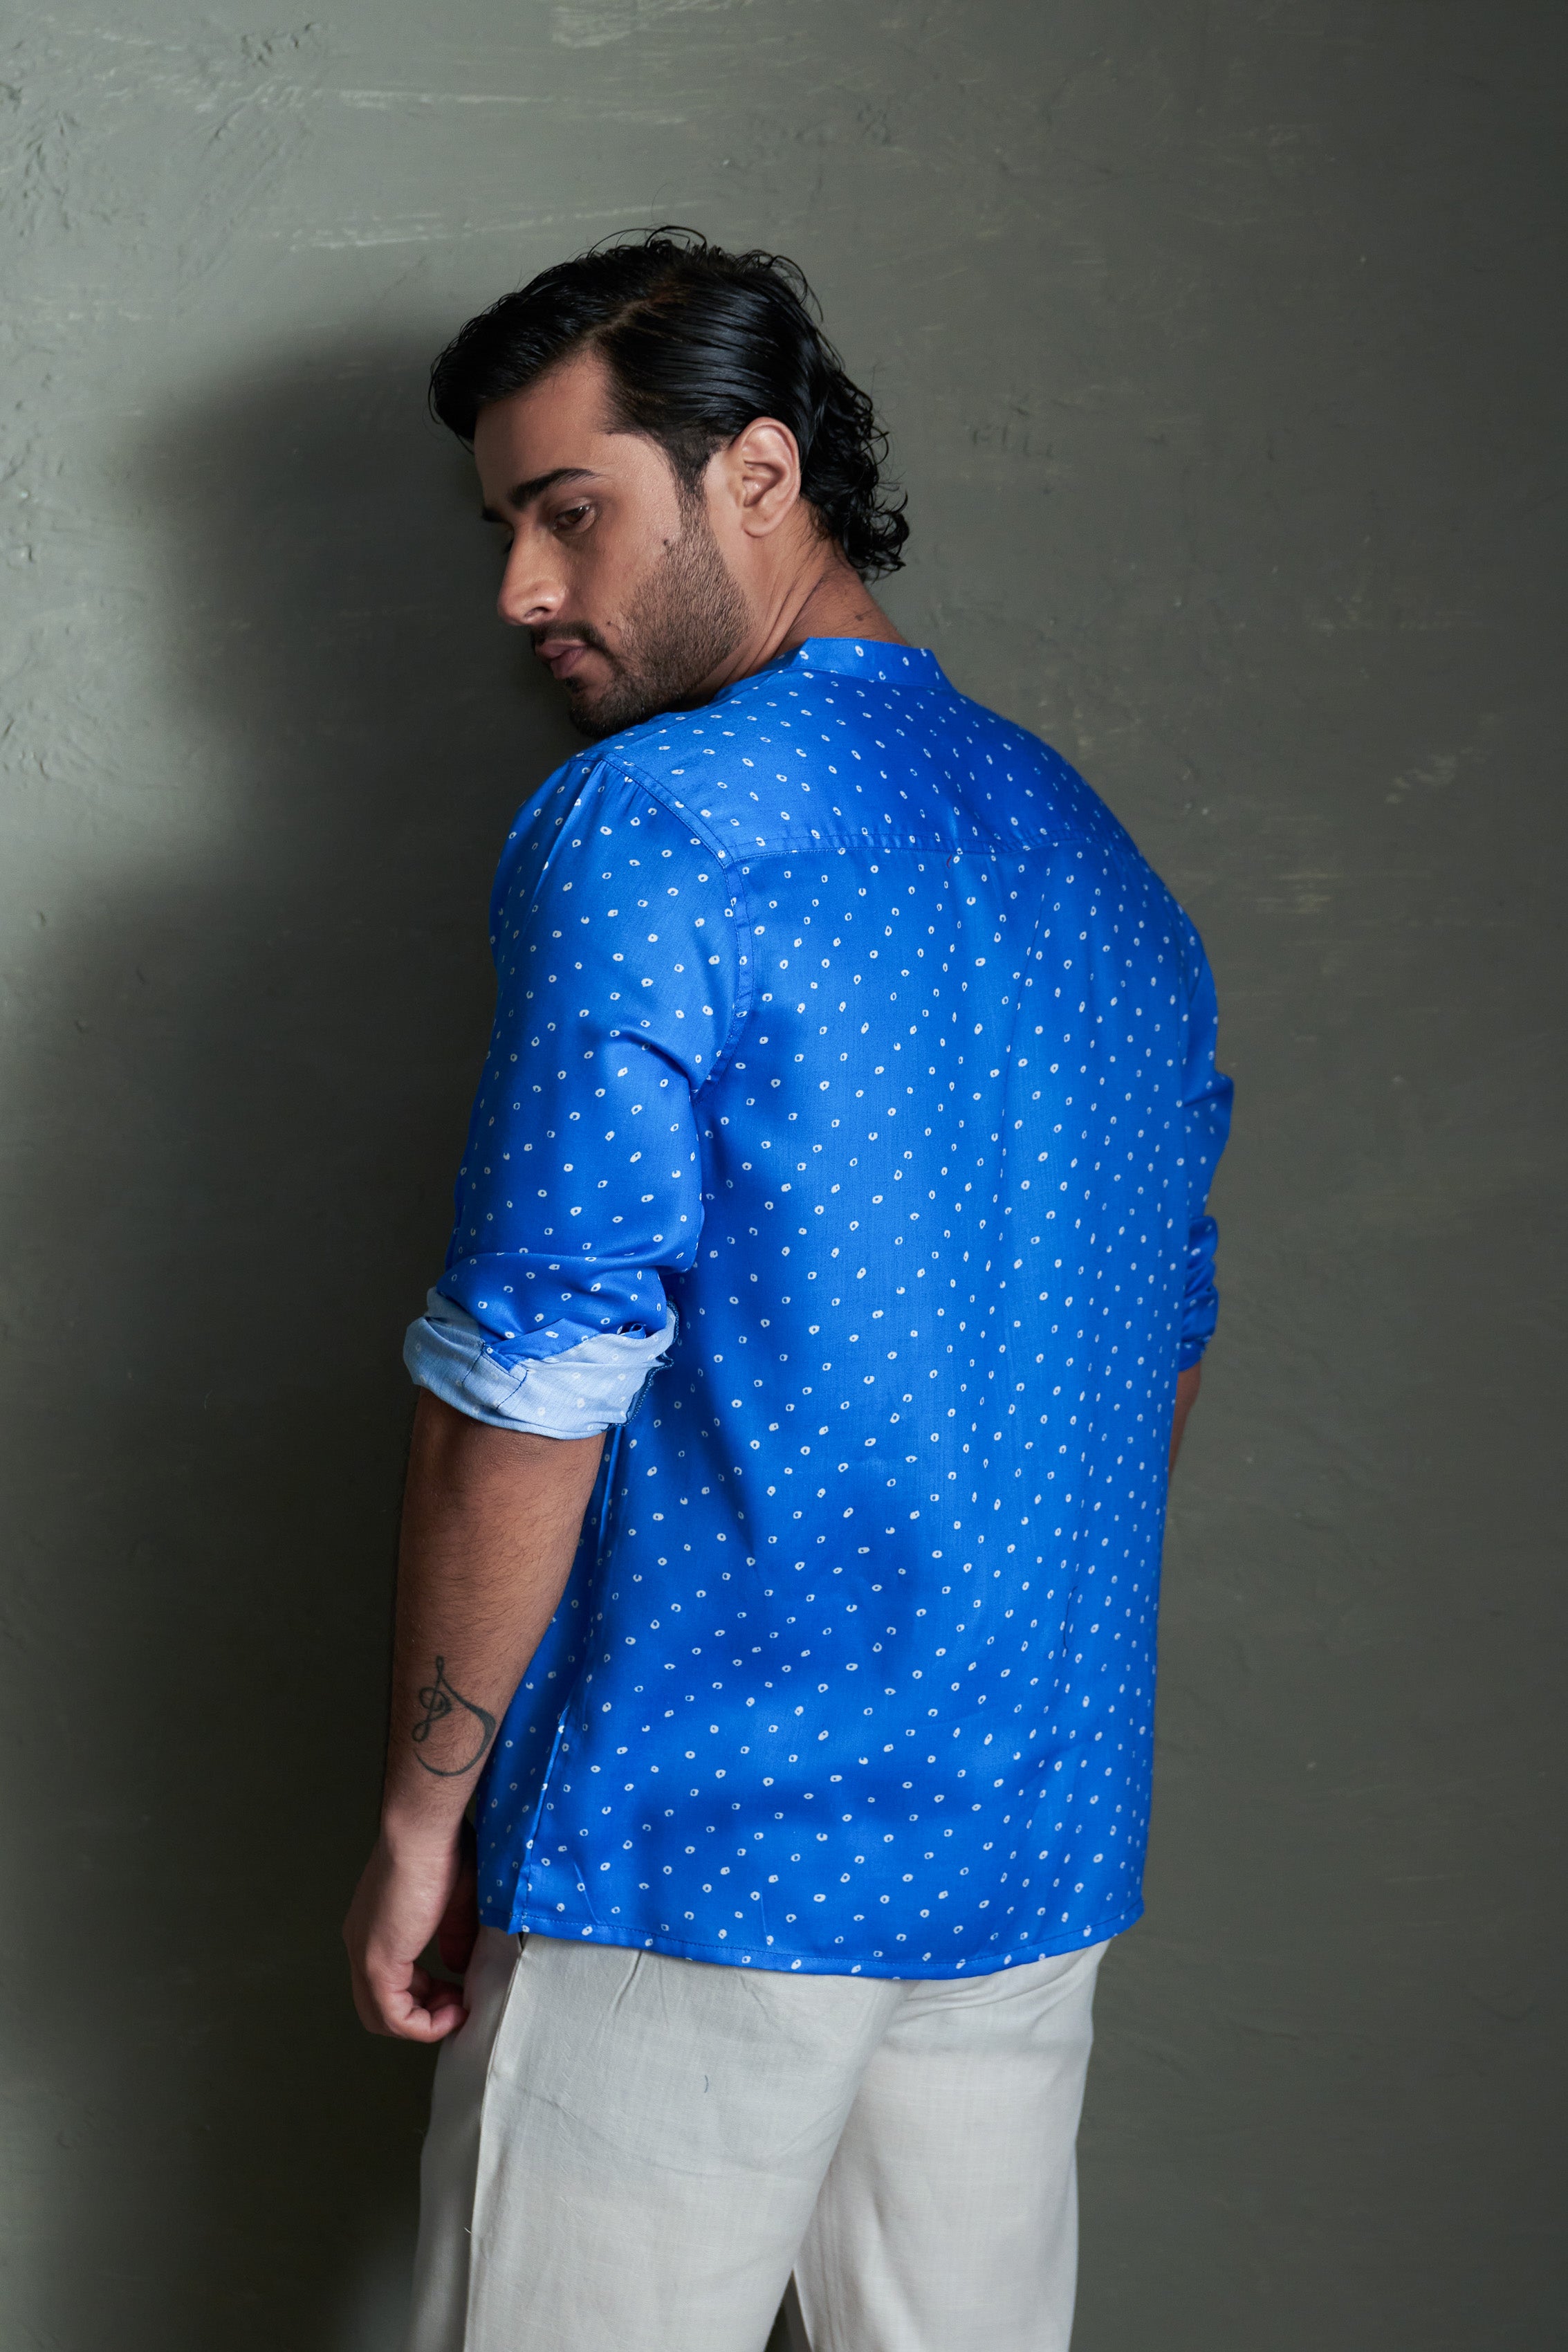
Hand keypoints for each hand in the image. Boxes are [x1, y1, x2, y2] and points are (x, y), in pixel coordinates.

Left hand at [343, 1820, 469, 2040]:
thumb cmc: (442, 1849)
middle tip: (457, 2003)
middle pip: (379, 2006)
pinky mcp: (376, 1962)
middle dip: (422, 2013)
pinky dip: (423, 2026)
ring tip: (457, 2010)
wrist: (424, 1829)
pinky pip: (393, 2017)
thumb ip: (453, 1939)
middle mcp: (360, 1944)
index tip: (455, 1989)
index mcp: (375, 1927)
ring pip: (380, 2017)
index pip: (388, 1980)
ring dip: (422, 2023)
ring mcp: (364, 1955)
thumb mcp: (454, 1903)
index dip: (423, 1996)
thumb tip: (457, 1967)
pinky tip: (452, 2014)